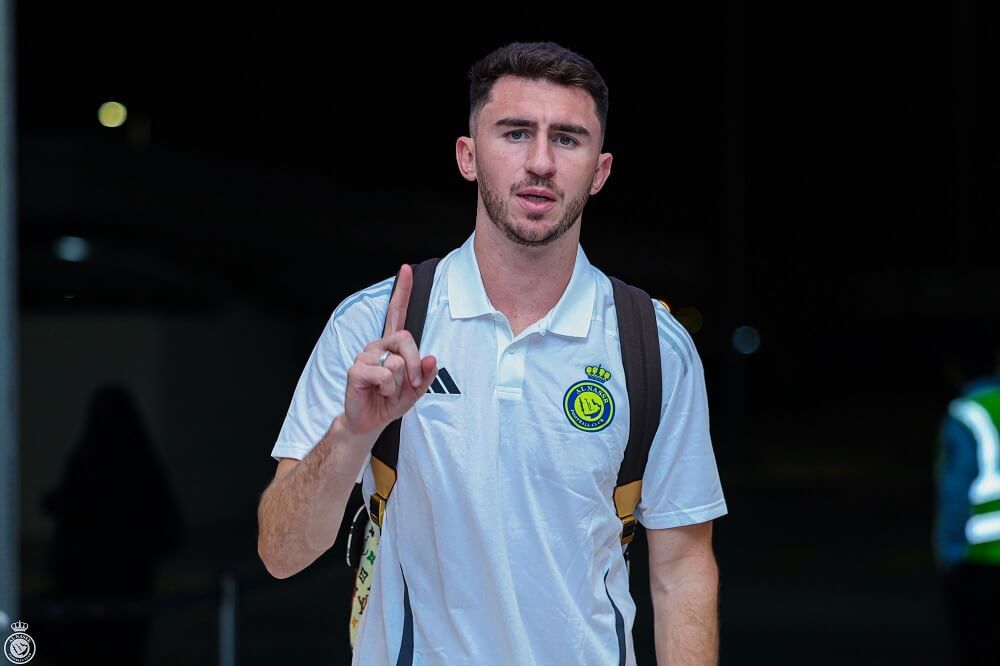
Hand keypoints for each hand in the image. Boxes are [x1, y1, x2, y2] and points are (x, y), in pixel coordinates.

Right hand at [342, 264, 437, 436]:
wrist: (371, 420)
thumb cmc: (391, 400)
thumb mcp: (417, 389)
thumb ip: (426, 373)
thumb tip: (432, 357)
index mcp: (392, 345)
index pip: (397, 312)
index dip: (402, 291)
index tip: (406, 269)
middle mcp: (378, 345)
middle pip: (405, 338)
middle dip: (414, 364)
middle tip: (410, 382)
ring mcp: (366, 355)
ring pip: (397, 361)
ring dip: (399, 383)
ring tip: (387, 389)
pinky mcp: (357, 369)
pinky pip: (384, 373)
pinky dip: (387, 388)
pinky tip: (377, 391)